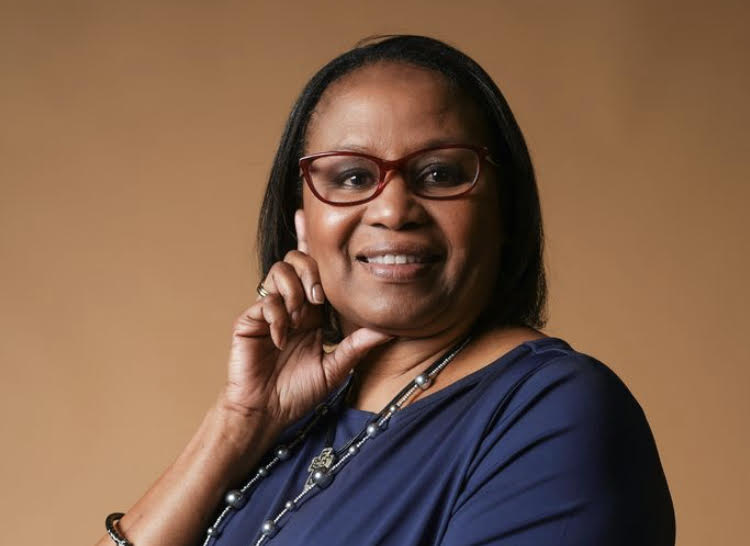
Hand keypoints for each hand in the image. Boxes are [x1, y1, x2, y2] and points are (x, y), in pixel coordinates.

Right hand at [219, 250, 391, 430]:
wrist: (266, 413)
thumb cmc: (298, 393)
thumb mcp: (335, 369)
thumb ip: (357, 346)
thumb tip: (389, 330)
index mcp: (313, 314)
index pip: (318, 274)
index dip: (323, 260)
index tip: (331, 264)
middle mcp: (291, 306)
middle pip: (298, 260)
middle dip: (311, 272)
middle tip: (319, 299)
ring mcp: (269, 311)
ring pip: (279, 271)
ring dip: (293, 290)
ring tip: (299, 317)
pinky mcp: (249, 321)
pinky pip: (265, 301)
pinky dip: (277, 317)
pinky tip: (282, 340)